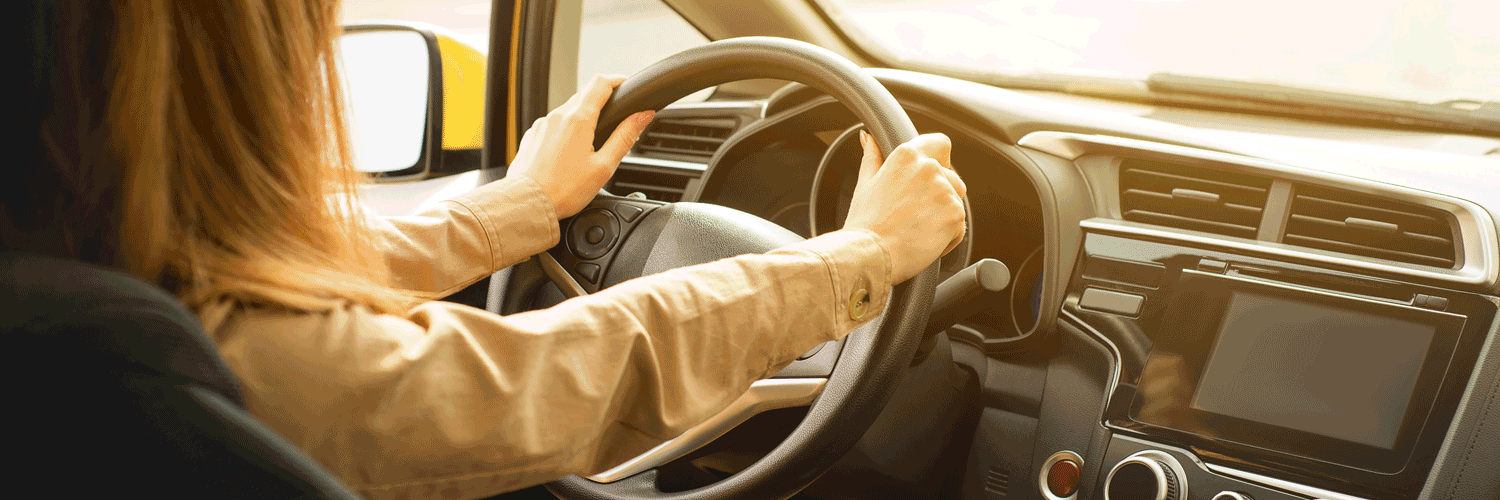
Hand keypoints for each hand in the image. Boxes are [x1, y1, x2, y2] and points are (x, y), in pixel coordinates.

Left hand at [509, 74, 654, 217]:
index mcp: (578, 119)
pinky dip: (564, 131)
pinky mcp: (532, 136)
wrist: (527, 204)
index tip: (624, 84)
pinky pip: (552, 125)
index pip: (600, 83)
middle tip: (613, 119)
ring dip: (581, 117)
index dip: (616, 80)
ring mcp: (542, 125)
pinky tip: (568, 153)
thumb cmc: (564, 190)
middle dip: (600, 101)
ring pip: (567, 110)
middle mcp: (557, 116)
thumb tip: (643, 116)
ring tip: (590, 143)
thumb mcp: (604, 166)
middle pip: (583, 95)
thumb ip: (625, 137)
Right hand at [842, 131, 966, 282]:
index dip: (941, 158)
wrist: (870, 256)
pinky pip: (960, 225)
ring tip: (917, 229)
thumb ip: (872, 157)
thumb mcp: (865, 184)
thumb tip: (869, 138)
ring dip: (943, 215)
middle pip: (952, 177)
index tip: (933, 173)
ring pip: (956, 201)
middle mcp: (929, 168)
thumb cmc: (865, 224)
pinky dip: (948, 236)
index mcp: (907, 156)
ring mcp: (944, 191)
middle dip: (940, 195)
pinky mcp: (955, 215)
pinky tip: (925, 241)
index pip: (940, 143)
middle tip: (915, 213)